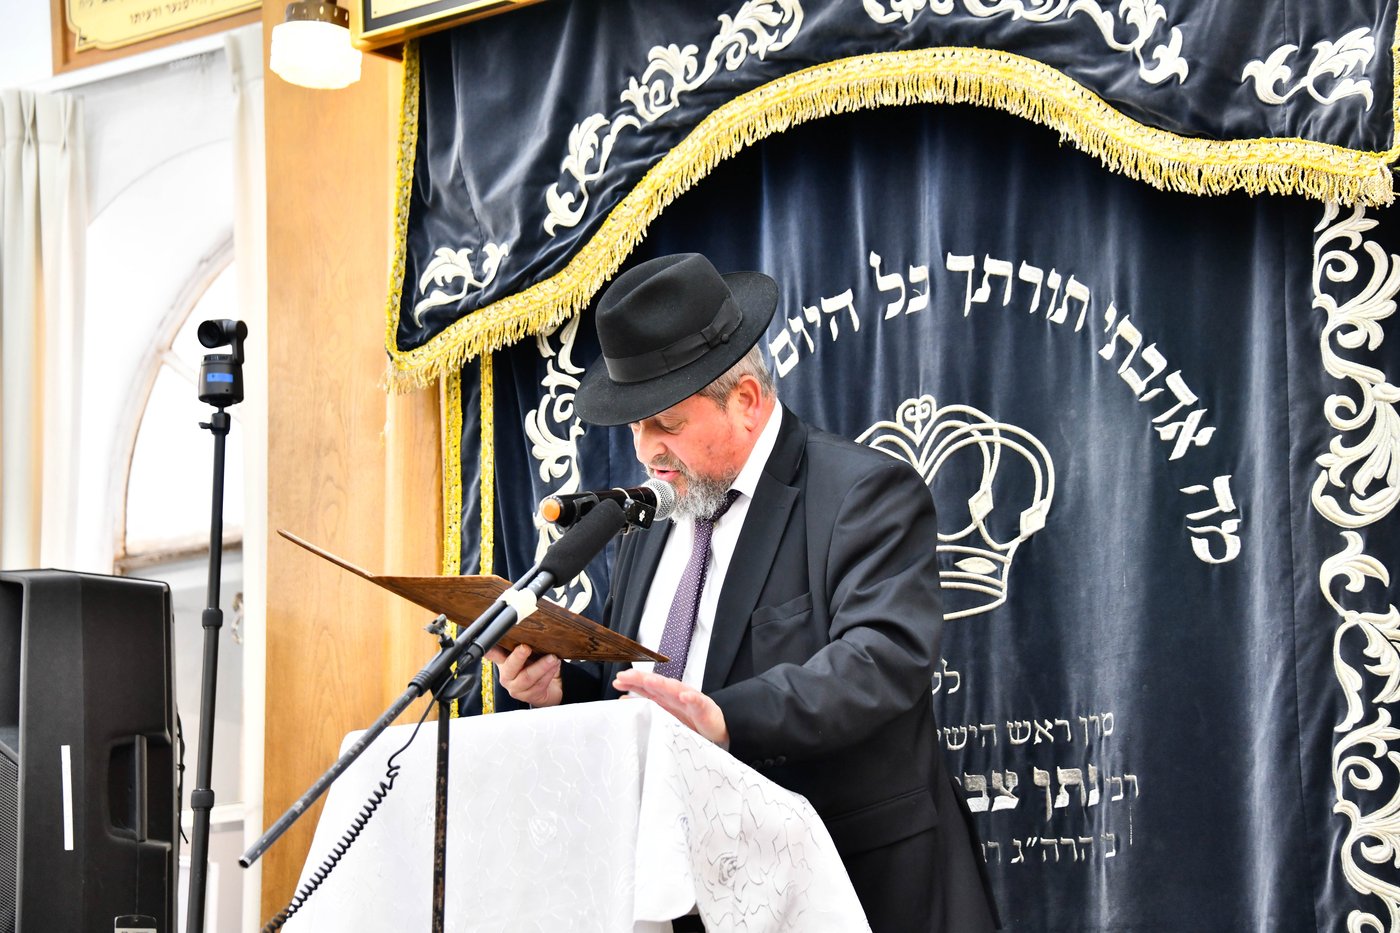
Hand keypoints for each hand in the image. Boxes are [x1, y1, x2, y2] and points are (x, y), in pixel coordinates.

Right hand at [485, 643, 562, 706]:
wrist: (549, 687)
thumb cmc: (536, 665)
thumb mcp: (528, 653)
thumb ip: (523, 644)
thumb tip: (529, 629)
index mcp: (503, 661)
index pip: (492, 653)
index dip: (490, 649)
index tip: (492, 643)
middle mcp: (507, 675)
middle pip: (510, 666)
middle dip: (518, 656)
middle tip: (526, 648)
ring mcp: (516, 688)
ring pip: (527, 677)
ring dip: (542, 666)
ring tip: (552, 658)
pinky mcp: (528, 696)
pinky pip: (539, 684)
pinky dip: (548, 674)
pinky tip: (554, 666)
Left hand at [613, 668, 728, 748]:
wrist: (717, 732)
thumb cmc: (691, 722)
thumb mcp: (665, 714)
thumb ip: (645, 706)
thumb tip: (622, 700)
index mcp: (665, 698)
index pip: (646, 687)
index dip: (632, 682)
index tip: (617, 680)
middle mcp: (675, 696)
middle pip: (657, 684)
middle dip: (641, 678)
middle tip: (626, 675)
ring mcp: (690, 701)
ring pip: (675, 690)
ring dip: (662, 684)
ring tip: (649, 680)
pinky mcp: (705, 709)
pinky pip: (697, 702)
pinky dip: (691, 698)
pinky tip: (685, 695)